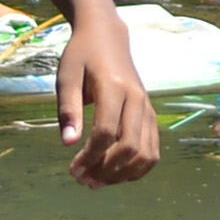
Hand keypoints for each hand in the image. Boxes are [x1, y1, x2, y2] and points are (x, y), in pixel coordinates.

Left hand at [54, 16, 159, 186]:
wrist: (107, 37)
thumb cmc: (82, 56)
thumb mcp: (67, 77)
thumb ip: (68, 110)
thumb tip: (68, 144)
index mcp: (114, 87)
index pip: (106, 132)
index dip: (90, 156)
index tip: (73, 169)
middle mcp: (137, 100)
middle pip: (129, 146)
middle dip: (106, 170)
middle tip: (83, 180)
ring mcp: (147, 109)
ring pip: (146, 153)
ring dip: (123, 174)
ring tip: (98, 181)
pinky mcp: (151, 116)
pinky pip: (153, 150)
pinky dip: (138, 168)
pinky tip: (117, 175)